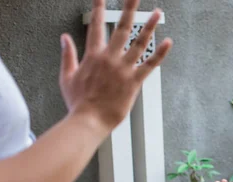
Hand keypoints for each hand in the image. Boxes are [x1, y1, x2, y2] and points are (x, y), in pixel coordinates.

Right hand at [59, 0, 172, 133]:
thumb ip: (67, 55)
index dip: (99, 9)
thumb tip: (64, 38)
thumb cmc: (78, 102)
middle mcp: (109, 58)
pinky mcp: (134, 82)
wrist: (88, 120)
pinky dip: (160, 53)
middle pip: (121, 28)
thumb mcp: (67, 76)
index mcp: (93, 56)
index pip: (96, 26)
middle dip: (129, 9)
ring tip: (158, 12)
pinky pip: (150, 65)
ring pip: (139, 42)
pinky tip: (168, 42)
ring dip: (150, 26)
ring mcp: (123, 69)